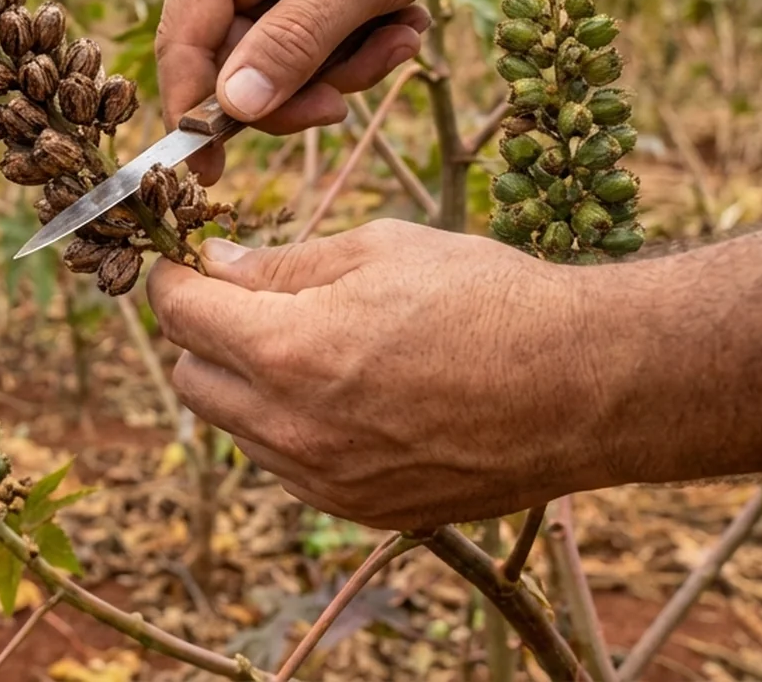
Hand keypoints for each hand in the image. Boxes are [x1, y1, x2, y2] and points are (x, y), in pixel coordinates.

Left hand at [146, 221, 612, 529]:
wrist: (585, 386)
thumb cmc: (488, 300)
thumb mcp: (379, 250)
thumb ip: (281, 265)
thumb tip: (215, 263)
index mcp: (288, 352)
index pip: (180, 314)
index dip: (176, 277)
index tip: (189, 260)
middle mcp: (293, 428)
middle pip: (189, 377)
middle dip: (204, 332)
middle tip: (245, 297)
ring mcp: (324, 480)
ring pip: (234, 426)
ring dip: (246, 383)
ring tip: (309, 342)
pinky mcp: (358, 511)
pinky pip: (285, 466)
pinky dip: (289, 427)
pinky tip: (343, 391)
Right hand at [157, 0, 479, 182]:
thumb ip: (292, 45)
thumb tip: (232, 111)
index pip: (184, 44)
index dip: (195, 115)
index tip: (211, 176)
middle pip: (234, 62)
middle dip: (307, 82)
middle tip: (365, 87)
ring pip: (278, 60)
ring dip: (344, 64)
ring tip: (403, 35)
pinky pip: (306, 40)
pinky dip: (354, 44)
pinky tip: (401, 19)